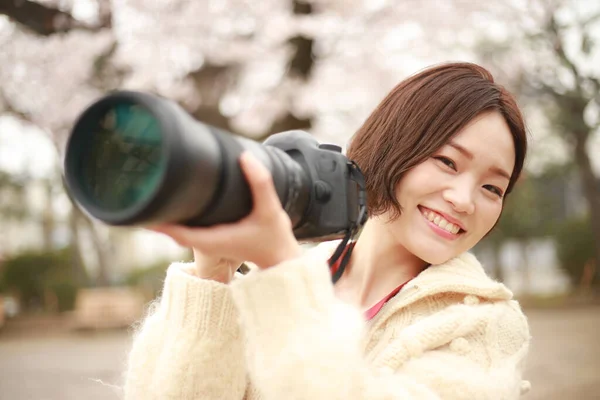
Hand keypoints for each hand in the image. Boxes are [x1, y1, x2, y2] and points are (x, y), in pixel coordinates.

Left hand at [150, 152, 301, 275]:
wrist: (282, 260)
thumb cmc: (275, 238)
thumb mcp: (271, 209)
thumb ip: (260, 183)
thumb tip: (245, 157)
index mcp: (216, 239)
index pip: (179, 232)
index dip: (160, 221)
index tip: (144, 206)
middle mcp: (208, 243)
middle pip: (172, 231)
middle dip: (156, 215)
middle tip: (139, 191)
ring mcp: (210, 243)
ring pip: (179, 231)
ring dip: (166, 216)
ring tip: (150, 193)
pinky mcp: (214, 239)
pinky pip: (188, 230)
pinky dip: (178, 219)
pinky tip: (175, 203)